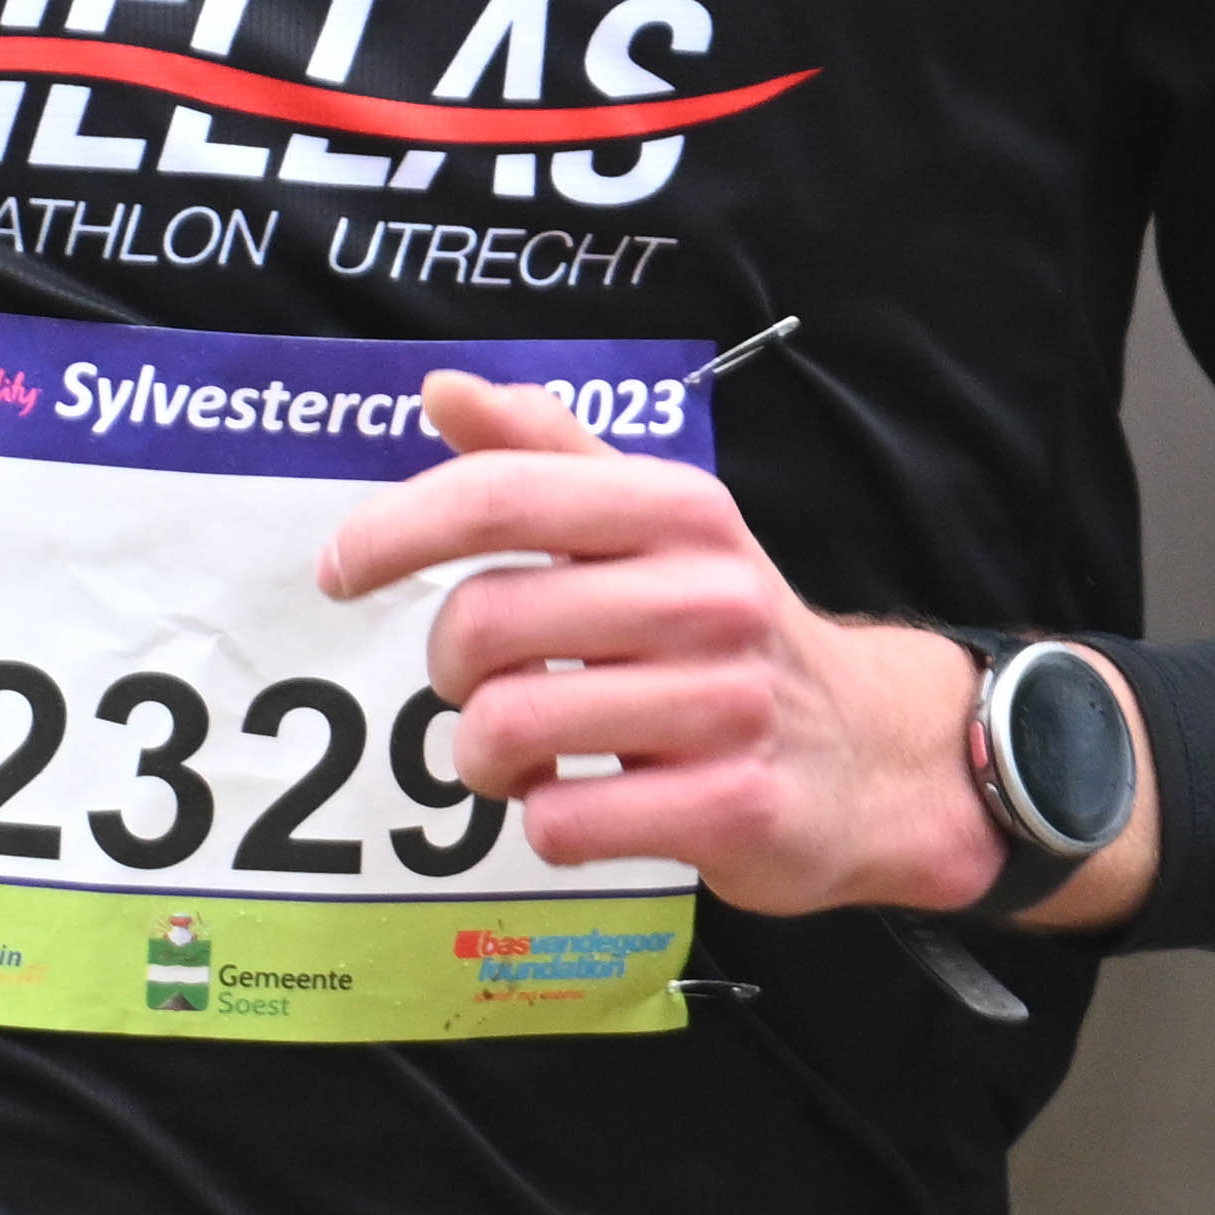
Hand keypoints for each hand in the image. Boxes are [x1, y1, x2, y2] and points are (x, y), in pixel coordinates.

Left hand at [309, 372, 1154, 928]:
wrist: (876, 752)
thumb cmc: (731, 631)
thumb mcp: (663, 523)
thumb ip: (549, 453)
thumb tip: (441, 391)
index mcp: (678, 510)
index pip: (503, 495)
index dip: (396, 529)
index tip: (338, 570)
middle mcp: (707, 595)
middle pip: (483, 625)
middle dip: (450, 671)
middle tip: (483, 686)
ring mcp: (725, 706)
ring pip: (509, 730)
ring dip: (485, 759)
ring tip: (523, 756)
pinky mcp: (731, 808)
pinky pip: (564, 823)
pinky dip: (544, 823)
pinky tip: (580, 803)